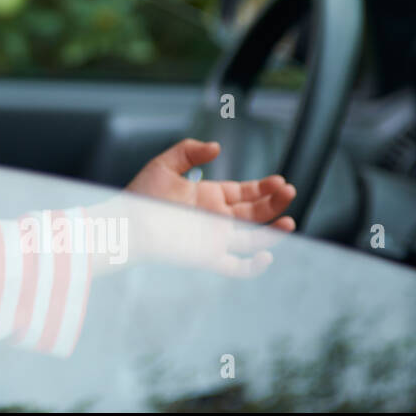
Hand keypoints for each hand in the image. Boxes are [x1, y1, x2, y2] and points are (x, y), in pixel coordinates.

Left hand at [120, 138, 296, 275]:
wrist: (125, 225)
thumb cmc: (139, 196)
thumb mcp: (164, 165)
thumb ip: (189, 151)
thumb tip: (217, 147)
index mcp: (208, 196)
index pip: (243, 192)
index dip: (263, 187)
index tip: (279, 181)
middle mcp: (215, 218)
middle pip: (254, 213)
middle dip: (274, 203)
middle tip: (288, 191)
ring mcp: (214, 239)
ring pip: (253, 239)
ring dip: (273, 232)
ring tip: (289, 221)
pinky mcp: (208, 258)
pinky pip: (237, 268)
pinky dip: (254, 266)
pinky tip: (266, 254)